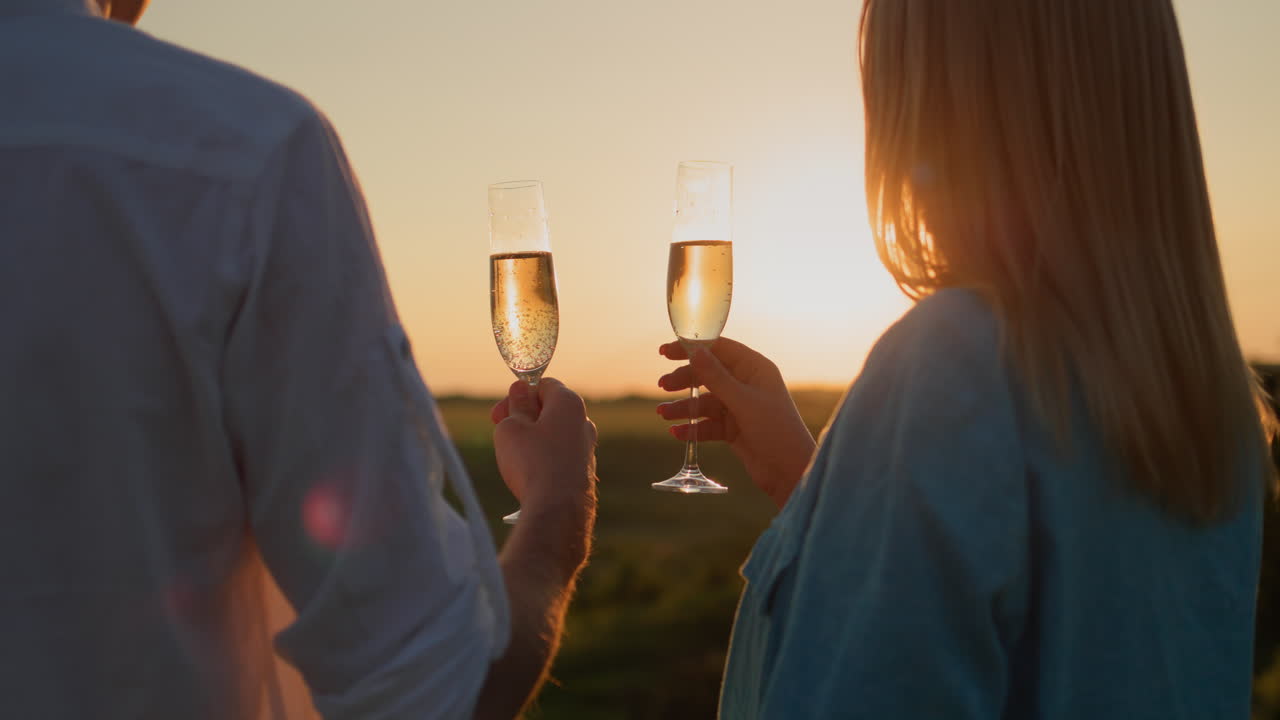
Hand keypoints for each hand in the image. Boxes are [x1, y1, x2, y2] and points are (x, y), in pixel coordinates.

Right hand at [492, 379, 597, 564]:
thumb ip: (516, 405)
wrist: (558, 511)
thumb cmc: (532, 463)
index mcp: (569, 403)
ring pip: (554, 433)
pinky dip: (543, 458)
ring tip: (513, 455)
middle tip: (500, 430)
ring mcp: (587, 448)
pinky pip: (560, 455)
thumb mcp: (512, 428)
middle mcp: (584, 422)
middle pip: (550, 409)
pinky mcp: (584, 471)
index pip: (544, 385)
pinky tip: (529, 474)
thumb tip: (521, 390)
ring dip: (532, 438)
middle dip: (523, 416)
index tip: (499, 412)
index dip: (518, 394)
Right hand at [657, 338, 815, 507]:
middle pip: (708, 375)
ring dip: (684, 407)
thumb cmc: (775, 430)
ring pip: (705, 401)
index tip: (665, 352)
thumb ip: (716, 377)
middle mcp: (747, 384)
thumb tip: (694, 350)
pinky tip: (677, 433)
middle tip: (662, 385)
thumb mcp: (743, 402)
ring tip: (663, 414)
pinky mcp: (734, 429)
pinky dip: (693, 427)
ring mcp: (740, 407)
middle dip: (684, 380)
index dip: (692, 348)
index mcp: (755, 369)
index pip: (719, 349)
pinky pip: (708, 423)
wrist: (790, 471)